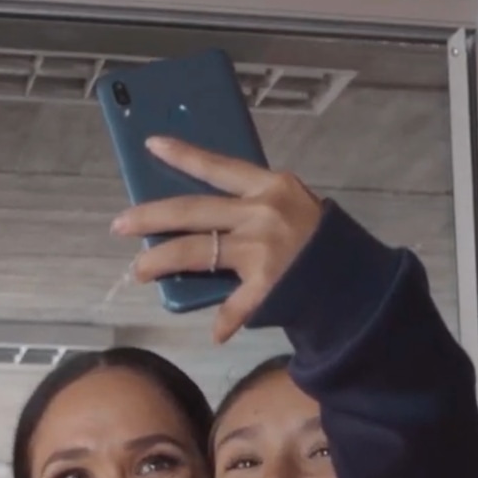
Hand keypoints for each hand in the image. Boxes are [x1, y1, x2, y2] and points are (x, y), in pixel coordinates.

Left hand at [111, 138, 323, 343]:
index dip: (183, 155)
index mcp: (269, 186)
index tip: (150, 145)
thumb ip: (254, 205)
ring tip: (140, 270)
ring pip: (195, 252)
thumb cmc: (321, 242)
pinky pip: (233, 306)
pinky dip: (225, 322)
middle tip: (120, 224)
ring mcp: (262, 250)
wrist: (357, 280)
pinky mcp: (267, 286)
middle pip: (192, 211)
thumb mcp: (292, 206)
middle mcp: (261, 213)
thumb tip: (205, 215)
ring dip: (161, 262)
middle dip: (150, 217)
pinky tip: (216, 332)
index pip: (217, 166)